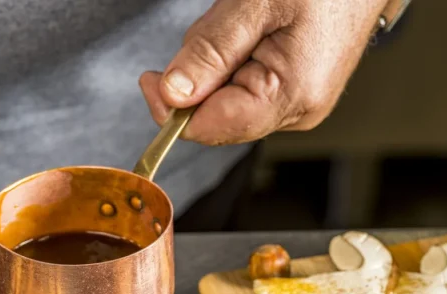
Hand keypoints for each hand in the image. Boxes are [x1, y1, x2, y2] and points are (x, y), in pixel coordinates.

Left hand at [140, 0, 385, 144]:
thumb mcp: (258, 3)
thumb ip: (211, 50)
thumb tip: (172, 95)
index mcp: (292, 96)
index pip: (209, 128)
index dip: (171, 110)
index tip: (148, 79)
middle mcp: (298, 111)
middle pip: (215, 117)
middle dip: (200, 75)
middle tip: (217, 26)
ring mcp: (298, 105)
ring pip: (225, 100)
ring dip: (217, 62)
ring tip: (243, 20)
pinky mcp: (294, 94)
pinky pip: (244, 88)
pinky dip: (233, 60)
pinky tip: (250, 30)